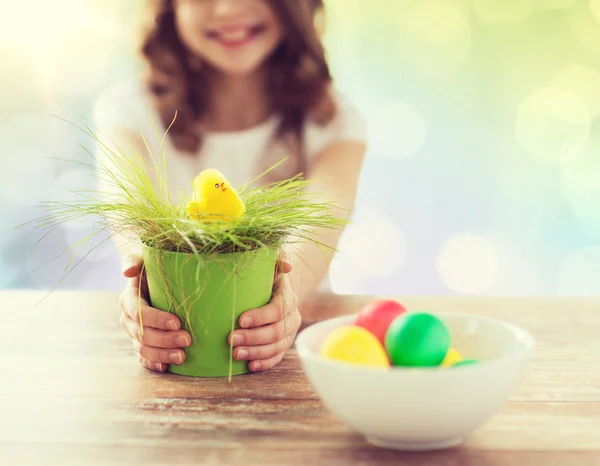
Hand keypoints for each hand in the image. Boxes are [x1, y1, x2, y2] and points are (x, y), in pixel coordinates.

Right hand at [119, 253, 190, 371]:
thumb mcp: (143, 258)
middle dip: (164, 339)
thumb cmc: (152, 267)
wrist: (154, 278)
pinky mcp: (142, 344)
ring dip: (162, 354)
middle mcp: (128, 319)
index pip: (138, 312)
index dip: (156, 319)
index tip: (177, 322)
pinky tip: (167, 367)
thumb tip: (128, 271)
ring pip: (143, 348)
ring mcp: (134, 334)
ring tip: (182, 357)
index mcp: (128, 299)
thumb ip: (134, 260)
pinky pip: (143, 358)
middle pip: (142, 334)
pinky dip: (153, 363)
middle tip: (187, 340)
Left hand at [228, 258, 300, 371]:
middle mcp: (293, 316)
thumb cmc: (265, 277)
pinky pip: (277, 358)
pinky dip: (264, 363)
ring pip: (276, 347)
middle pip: (276, 332)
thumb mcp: (268, 265)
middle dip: (253, 338)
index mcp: (288, 297)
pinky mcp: (284, 345)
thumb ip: (274, 261)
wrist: (275, 290)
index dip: (260, 317)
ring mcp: (289, 333)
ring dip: (255, 353)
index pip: (278, 310)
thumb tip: (287, 266)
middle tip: (231, 339)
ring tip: (235, 354)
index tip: (240, 320)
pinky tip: (250, 366)